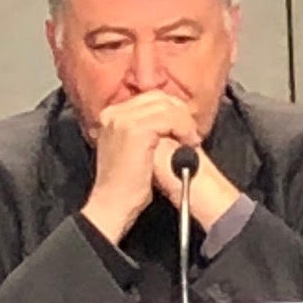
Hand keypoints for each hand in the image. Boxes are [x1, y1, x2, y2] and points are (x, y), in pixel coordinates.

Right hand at [80, 89, 208, 245]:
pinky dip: (184, 129)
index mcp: (111, 115)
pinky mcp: (135, 130)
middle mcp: (114, 113)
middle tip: (191, 134)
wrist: (113, 205)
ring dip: (185, 123)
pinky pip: (170, 119)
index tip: (184, 127)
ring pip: (166, 107)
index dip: (172, 110)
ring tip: (191, 141)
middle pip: (158, 97)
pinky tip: (188, 144)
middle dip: (180, 113)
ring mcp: (122, 120)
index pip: (149, 98)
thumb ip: (146, 131)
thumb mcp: (133, 150)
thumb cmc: (125, 185)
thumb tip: (171, 121)